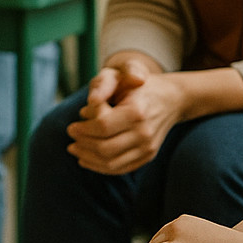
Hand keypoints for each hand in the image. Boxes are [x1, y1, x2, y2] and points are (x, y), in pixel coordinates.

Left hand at [67, 59, 183, 175]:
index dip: (83, 129)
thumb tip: (88, 105)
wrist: (171, 98)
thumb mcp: (121, 73)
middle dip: (83, 144)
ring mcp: (148, 147)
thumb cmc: (138, 84)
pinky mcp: (148, 156)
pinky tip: (86, 160)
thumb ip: (103, 83)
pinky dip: (101, 167)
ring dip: (88, 158)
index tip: (71, 127)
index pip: (103, 127)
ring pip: (111, 162)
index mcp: (136, 111)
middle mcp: (144, 132)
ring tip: (75, 149)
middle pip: (105, 148)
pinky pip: (121, 168)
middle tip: (71, 137)